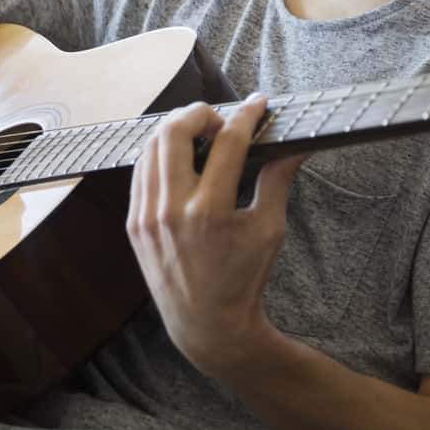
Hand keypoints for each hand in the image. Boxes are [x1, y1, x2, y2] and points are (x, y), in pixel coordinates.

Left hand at [125, 95, 304, 377]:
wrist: (206, 325)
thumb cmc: (243, 279)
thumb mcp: (269, 230)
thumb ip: (277, 180)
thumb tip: (295, 145)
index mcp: (211, 212)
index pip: (228, 142)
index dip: (246, 115)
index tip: (258, 104)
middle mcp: (172, 210)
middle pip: (175, 132)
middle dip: (201, 113)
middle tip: (222, 118)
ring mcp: (147, 216)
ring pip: (151, 146)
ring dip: (176, 129)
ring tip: (201, 133)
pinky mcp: (134, 223)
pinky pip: (140, 171)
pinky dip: (158, 154)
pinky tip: (179, 156)